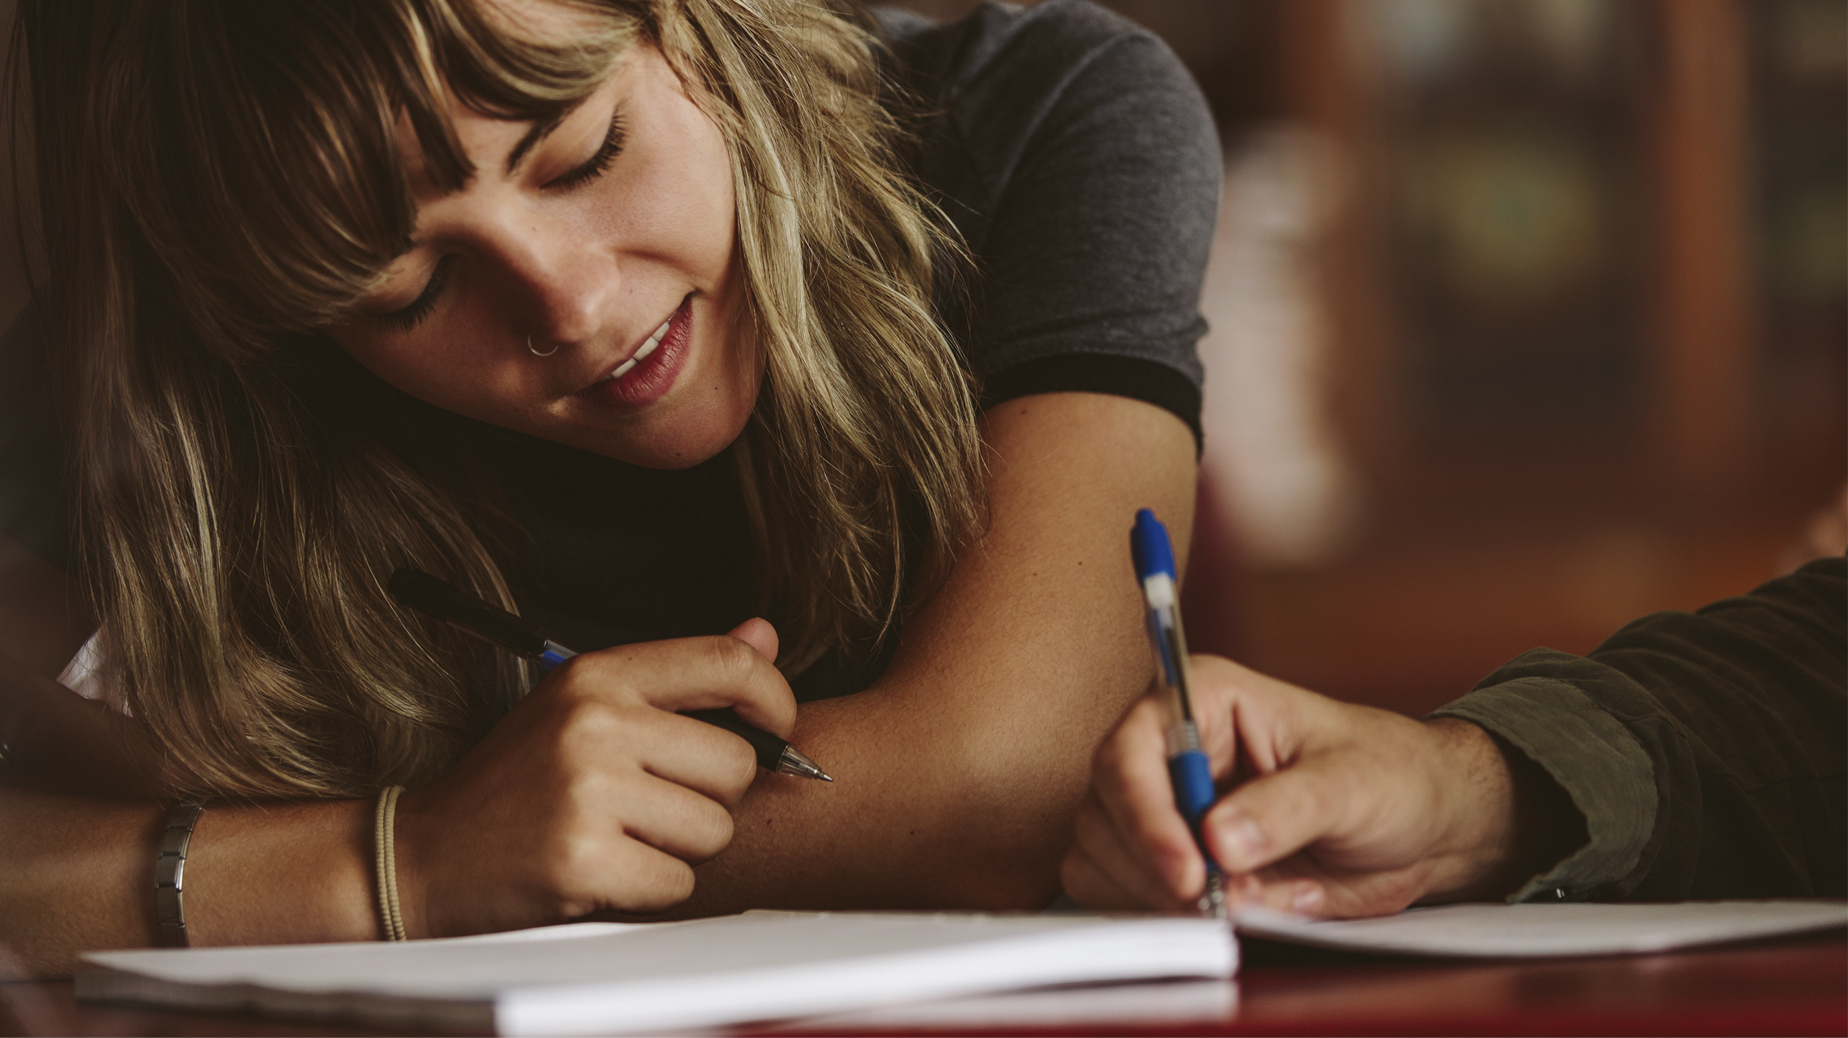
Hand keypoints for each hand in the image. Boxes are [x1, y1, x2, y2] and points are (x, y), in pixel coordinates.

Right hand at [395, 618, 795, 937]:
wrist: (423, 854)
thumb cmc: (514, 781)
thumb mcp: (582, 705)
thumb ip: (677, 675)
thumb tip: (764, 635)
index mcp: (597, 675)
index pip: (727, 664)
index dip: (773, 698)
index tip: (774, 727)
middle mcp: (595, 723)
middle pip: (735, 762)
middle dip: (711, 795)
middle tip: (655, 804)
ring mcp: (588, 791)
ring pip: (714, 828)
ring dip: (681, 847)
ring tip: (623, 836)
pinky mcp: (584, 859)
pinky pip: (679, 882)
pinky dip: (652, 889)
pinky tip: (606, 871)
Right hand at [1062, 655, 1575, 917]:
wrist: (1422, 827)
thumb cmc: (1392, 777)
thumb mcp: (1354, 783)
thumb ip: (1287, 808)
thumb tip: (1219, 838)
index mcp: (1203, 699)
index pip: (1132, 749)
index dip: (1145, 813)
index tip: (1189, 871)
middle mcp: (1167, 750)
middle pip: (1105, 809)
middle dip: (1155, 867)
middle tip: (1218, 903)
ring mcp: (1162, 807)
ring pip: (1104, 856)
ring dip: (1159, 897)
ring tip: (1244, 901)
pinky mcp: (1169, 857)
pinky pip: (1124, 892)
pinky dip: (1162, 915)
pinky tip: (1227, 910)